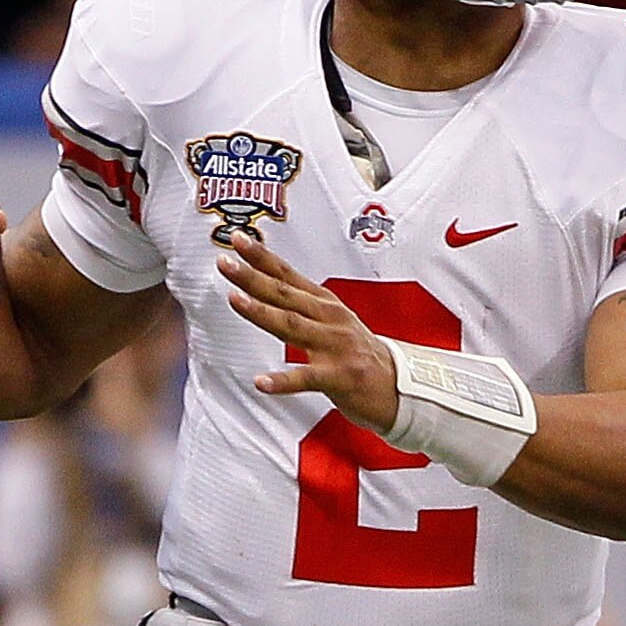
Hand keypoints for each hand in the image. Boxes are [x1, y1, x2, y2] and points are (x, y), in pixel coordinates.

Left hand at [223, 238, 401, 436]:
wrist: (400, 387)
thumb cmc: (358, 354)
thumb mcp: (333, 321)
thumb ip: (300, 304)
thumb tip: (262, 284)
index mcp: (325, 304)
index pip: (288, 275)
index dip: (262, 256)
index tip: (237, 238)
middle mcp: (330, 319)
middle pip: (285, 294)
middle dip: (252, 277)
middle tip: (225, 262)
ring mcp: (336, 347)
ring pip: (293, 326)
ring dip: (262, 312)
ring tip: (235, 300)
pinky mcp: (341, 377)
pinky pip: (308, 378)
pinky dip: (284, 380)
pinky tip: (262, 382)